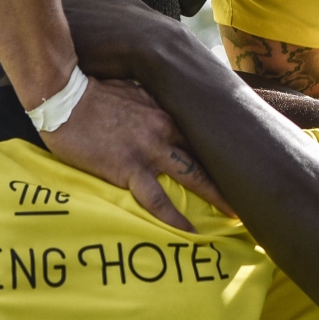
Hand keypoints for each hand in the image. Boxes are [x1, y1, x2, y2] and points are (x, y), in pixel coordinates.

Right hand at [41, 78, 232, 230]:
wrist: (63, 95)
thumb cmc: (90, 89)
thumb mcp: (130, 86)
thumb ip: (151, 99)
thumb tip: (160, 105)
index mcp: (166, 109)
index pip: (204, 128)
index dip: (224, 143)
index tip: (242, 154)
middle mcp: (165, 129)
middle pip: (207, 153)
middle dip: (232, 172)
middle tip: (254, 188)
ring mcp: (149, 150)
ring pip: (193, 176)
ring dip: (217, 195)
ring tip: (237, 214)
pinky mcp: (129, 168)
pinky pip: (157, 200)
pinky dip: (175, 218)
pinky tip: (190, 233)